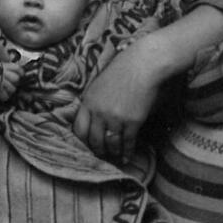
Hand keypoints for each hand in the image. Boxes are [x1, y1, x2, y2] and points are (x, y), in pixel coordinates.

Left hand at [72, 40, 165, 161]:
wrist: (143, 65)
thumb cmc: (122, 70)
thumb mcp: (99, 84)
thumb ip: (93, 102)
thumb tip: (91, 119)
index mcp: (88, 101)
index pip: (79, 129)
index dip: (82, 141)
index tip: (86, 146)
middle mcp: (99, 112)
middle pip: (94, 140)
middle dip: (98, 150)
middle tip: (101, 156)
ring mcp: (115, 118)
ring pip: (111, 144)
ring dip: (113, 153)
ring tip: (115, 157)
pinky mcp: (132, 121)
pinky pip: (127, 142)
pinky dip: (127, 152)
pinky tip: (126, 157)